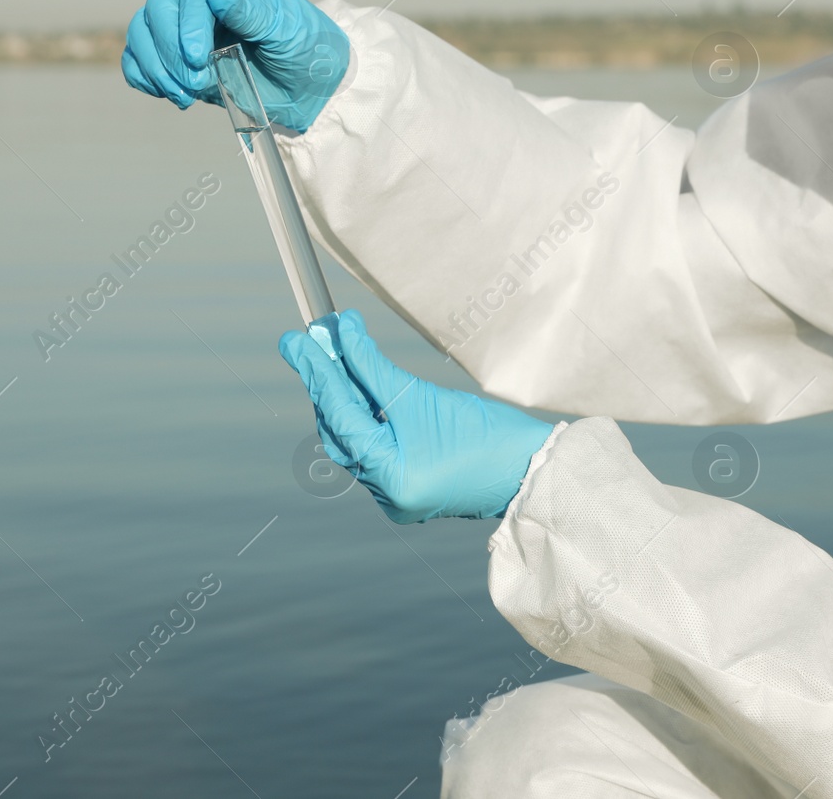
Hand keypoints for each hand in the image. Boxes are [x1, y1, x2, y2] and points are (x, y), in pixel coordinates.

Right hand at [120, 0, 349, 130]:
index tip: (196, 56)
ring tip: (185, 94)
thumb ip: (251, 12)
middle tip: (194, 81)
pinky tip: (171, 93)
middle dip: (169, 49)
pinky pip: (140, 60)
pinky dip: (145, 77)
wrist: (309, 85)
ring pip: (142, 33)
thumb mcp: (287, 29)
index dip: (187, 22)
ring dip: (156, 67)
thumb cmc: (305, 48)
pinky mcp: (176, 56)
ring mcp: (184, 25)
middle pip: (158, 8)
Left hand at [279, 310, 553, 523]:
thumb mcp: (425, 398)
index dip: (318, 373)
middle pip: (341, 430)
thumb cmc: (488, 437)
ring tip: (331, 351)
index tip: (299, 338)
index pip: (340, 417)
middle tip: (309, 340)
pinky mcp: (408, 484)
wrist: (534, 469)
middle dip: (326, 383)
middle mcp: (386, 494)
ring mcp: (396, 493)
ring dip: (344, 394)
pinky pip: (374, 445)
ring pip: (355, 437)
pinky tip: (357, 381)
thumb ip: (375, 370)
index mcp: (391, 480)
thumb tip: (342, 337)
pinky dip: (366, 413)